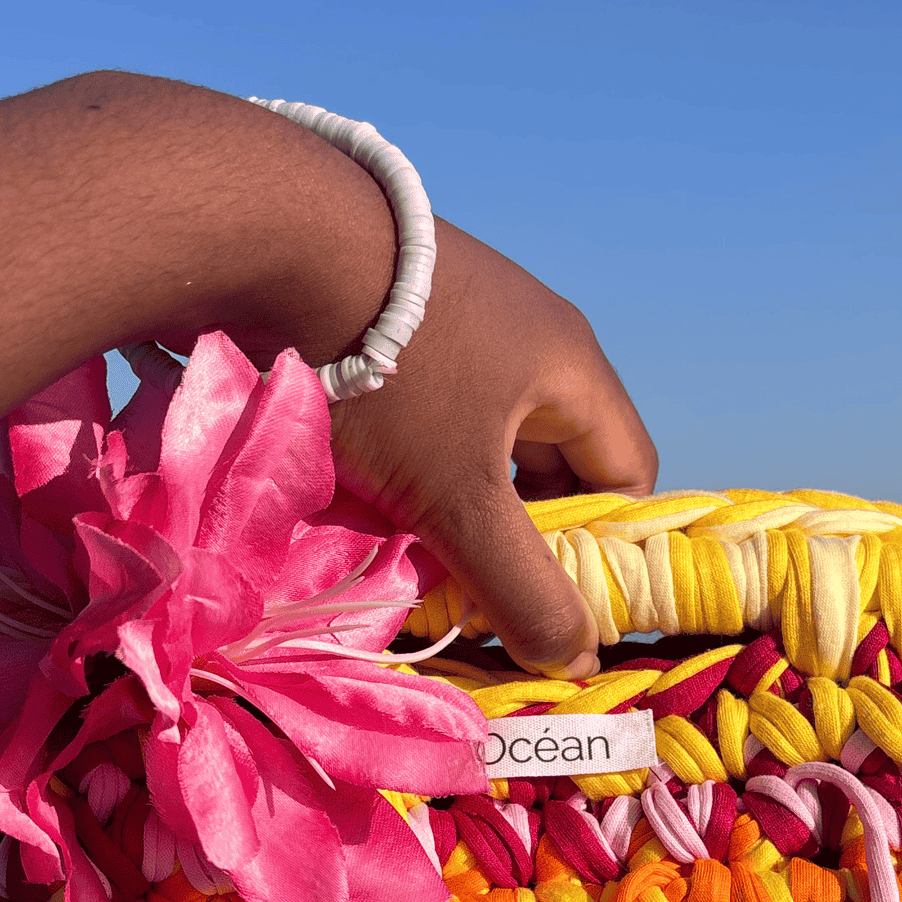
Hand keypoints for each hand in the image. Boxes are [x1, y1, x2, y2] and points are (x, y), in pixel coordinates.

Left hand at [323, 221, 657, 677]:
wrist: (275, 241)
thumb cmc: (391, 370)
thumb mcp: (460, 496)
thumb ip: (520, 584)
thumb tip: (575, 660)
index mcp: (572, 367)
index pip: (625, 475)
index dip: (602, 548)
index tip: (552, 601)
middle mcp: (528, 336)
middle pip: (553, 462)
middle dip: (522, 533)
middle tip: (480, 589)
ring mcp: (458, 322)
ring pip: (482, 441)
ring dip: (460, 502)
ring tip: (420, 549)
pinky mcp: (394, 318)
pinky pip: (426, 413)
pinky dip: (411, 463)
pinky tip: (369, 494)